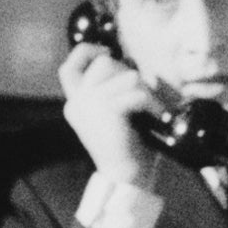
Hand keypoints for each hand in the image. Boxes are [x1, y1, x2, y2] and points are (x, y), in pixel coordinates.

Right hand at [58, 39, 166, 221]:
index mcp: (75, 104)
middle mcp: (77, 102)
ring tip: (154, 108)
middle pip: (104, 64)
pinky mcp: (108, 109)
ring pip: (126, 76)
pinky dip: (152, 103)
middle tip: (144, 94)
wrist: (126, 176)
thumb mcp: (113, 114)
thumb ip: (111, 90)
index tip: (107, 53)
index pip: (69, 67)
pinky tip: (158, 115)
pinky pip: (136, 92)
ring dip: (146, 90)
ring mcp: (90, 104)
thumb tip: (130, 65)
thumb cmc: (127, 146)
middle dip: (129, 73)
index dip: (87, 52)